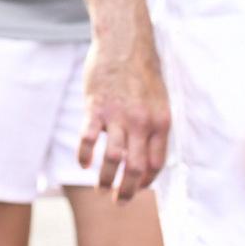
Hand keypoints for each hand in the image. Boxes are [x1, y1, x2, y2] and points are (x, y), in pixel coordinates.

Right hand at [79, 33, 170, 200]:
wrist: (124, 43)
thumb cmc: (142, 72)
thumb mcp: (159, 101)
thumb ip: (154, 127)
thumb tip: (148, 154)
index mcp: (161, 122)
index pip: (156, 163)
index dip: (146, 181)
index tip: (138, 188)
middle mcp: (142, 123)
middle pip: (136, 167)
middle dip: (127, 190)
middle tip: (118, 201)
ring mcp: (118, 116)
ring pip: (113, 159)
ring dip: (106, 179)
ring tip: (100, 189)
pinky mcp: (96, 108)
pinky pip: (89, 139)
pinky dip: (84, 155)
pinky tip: (83, 163)